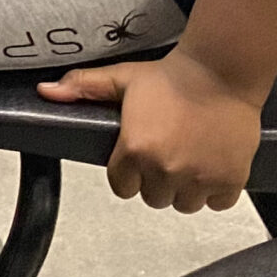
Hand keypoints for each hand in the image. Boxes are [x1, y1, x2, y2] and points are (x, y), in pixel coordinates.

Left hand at [39, 50, 262, 211]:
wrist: (221, 73)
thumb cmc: (172, 77)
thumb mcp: (121, 78)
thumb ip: (82, 87)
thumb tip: (46, 91)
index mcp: (135, 149)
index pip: (122, 186)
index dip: (128, 173)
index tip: (137, 159)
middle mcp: (165, 169)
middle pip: (153, 197)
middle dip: (156, 181)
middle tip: (165, 155)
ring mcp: (199, 178)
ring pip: (184, 204)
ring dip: (184, 189)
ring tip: (187, 160)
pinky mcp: (229, 181)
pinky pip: (217, 203)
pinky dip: (216, 190)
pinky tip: (211, 166)